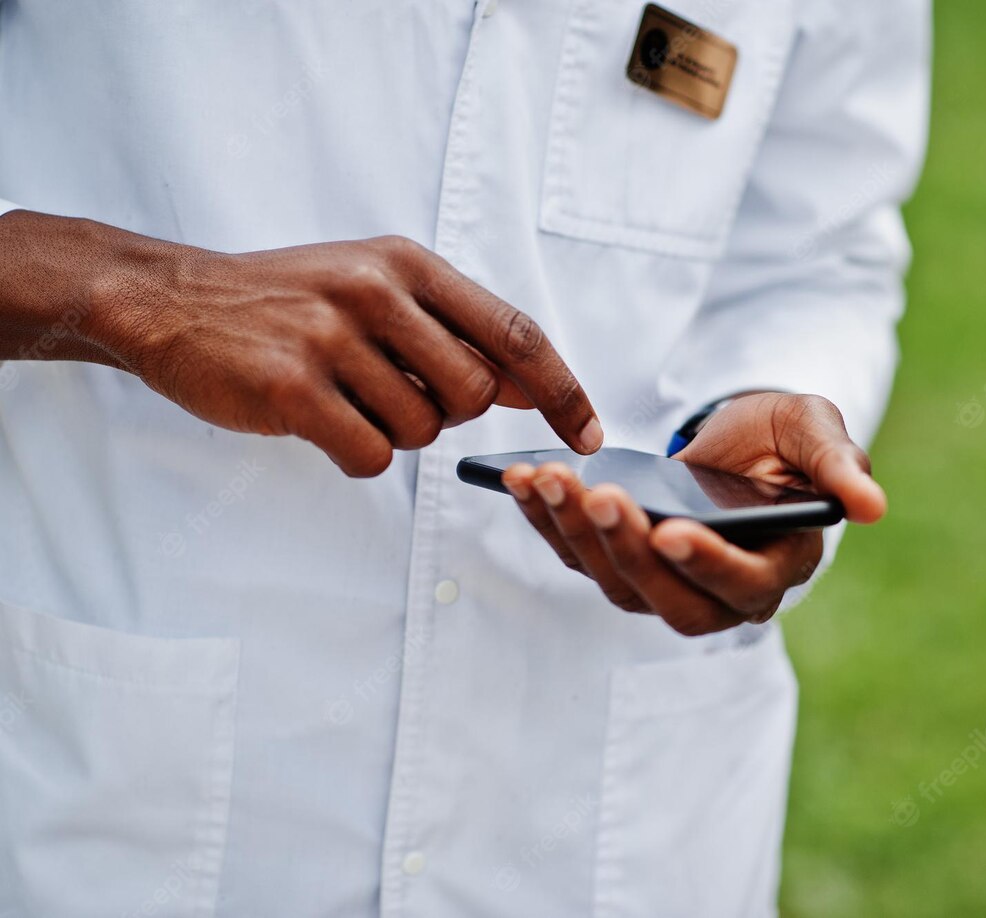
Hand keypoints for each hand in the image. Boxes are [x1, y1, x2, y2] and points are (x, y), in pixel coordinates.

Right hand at [0, 213, 601, 475]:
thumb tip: (535, 388)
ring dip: (393, 433)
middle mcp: (378, 291)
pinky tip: (321, 423)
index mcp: (409, 264)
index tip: (590, 434)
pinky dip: (356, 455)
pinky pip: (371, 456)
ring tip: (344, 398)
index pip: (516, 334)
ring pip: (422, 431)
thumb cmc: (289, 301)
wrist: (173, 300)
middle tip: (393, 393)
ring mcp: (333, 336)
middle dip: (447, 413)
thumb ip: (456, 332)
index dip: (563, 391)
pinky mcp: (292, 385)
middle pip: (475, 394)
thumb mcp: (378, 288)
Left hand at [501, 393, 885, 635]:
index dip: (708, 564)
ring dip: (578, 534)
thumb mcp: (816, 433)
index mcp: (775, 569)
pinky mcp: (619, 562)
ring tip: (549, 479)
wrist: (739, 441)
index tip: (673, 530)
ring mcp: (663, 583)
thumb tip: (873, 505)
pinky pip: (579, 554)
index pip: (743, 586)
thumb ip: (840, 465)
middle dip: (628, 551)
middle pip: (668, 600)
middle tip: (602, 496)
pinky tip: (521, 479)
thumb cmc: (785, 439)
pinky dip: (545, 520)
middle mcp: (717, 594)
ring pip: (616, 584)